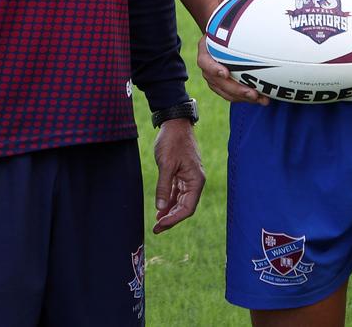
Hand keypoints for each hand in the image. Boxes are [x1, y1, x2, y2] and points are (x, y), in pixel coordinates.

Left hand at [152, 118, 204, 233]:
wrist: (174, 122)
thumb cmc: (172, 141)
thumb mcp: (166, 164)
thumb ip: (164, 186)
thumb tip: (161, 208)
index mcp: (195, 180)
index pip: (187, 208)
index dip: (174, 219)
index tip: (160, 225)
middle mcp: (195, 181)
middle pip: (185, 207)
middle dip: (171, 218)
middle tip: (156, 229)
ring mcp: (188, 178)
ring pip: (180, 201)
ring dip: (169, 211)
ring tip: (157, 222)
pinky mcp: (182, 173)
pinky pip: (177, 192)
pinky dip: (169, 200)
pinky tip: (161, 209)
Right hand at [197, 0, 269, 104]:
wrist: (227, 33)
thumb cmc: (227, 22)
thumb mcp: (225, 12)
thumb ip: (224, 2)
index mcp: (205, 49)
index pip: (204, 62)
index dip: (213, 68)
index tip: (225, 72)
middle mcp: (209, 66)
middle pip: (217, 82)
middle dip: (233, 89)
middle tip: (251, 92)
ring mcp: (217, 77)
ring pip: (227, 92)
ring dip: (243, 97)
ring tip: (261, 99)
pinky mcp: (227, 85)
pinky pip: (235, 95)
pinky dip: (248, 97)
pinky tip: (265, 98)